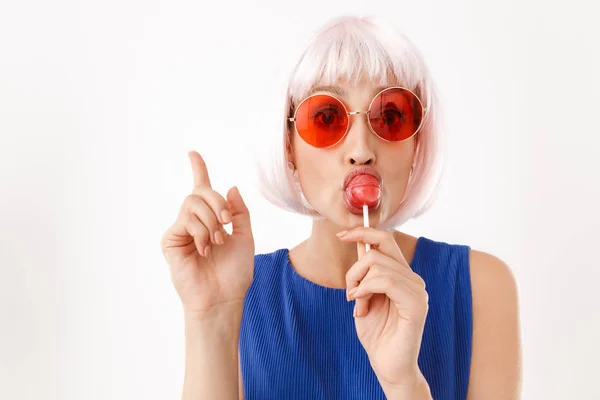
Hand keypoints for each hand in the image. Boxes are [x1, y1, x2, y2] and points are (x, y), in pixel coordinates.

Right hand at [160, 151, 254, 317]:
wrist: (223, 297)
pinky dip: (201, 232)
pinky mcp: (170, 240)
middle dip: (218, 203)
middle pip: (200, 192)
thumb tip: (230, 187)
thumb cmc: (234, 272)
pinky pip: (186, 220)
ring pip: (193, 203)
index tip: (192, 153)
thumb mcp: (245, 237)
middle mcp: (193, 222)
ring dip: (212, 221)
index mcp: (211, 219)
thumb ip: (239, 212)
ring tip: (217, 242)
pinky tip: (204, 249)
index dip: (198, 170)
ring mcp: (181, 230)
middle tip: (228, 223)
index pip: (202, 189)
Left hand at [338, 227, 428, 388]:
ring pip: (377, 265)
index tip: (341, 235)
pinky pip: (386, 281)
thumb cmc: (376, 333)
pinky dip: (366, 290)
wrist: (387, 365)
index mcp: (402, 274)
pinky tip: (360, 306)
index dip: (363, 232)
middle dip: (355, 268)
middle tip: (350, 292)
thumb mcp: (364, 295)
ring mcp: (417, 290)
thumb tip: (358, 240)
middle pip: (377, 250)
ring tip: (357, 304)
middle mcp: (413, 278)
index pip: (386, 239)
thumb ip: (365, 270)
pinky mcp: (416, 304)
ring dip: (358, 284)